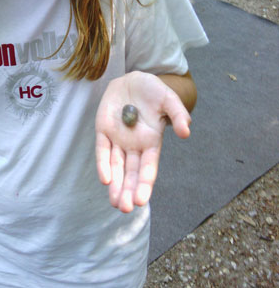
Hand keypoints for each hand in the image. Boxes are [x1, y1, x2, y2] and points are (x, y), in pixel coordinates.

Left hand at [95, 71, 190, 212]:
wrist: (132, 79)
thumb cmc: (153, 91)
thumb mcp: (169, 99)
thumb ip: (178, 114)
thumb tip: (186, 132)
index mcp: (151, 142)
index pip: (148, 168)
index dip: (145, 184)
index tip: (141, 200)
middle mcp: (134, 146)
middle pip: (131, 173)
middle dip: (128, 191)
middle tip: (125, 208)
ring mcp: (118, 140)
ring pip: (116, 167)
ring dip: (115, 185)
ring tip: (115, 203)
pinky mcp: (103, 130)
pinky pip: (102, 150)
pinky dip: (103, 164)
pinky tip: (105, 179)